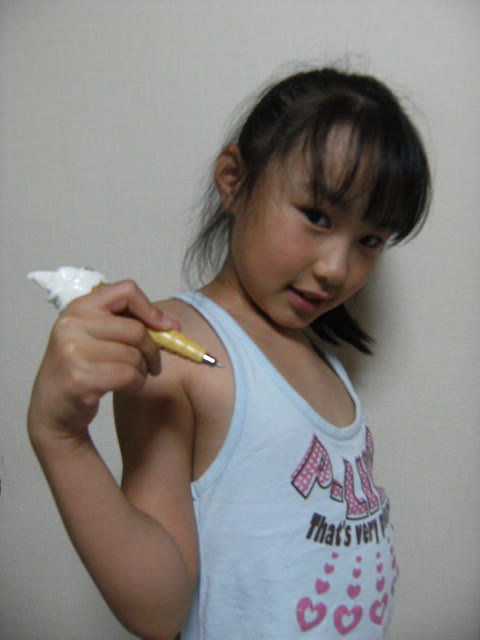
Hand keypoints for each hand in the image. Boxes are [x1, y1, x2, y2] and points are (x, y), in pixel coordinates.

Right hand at [28, 280, 177, 439]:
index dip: (150, 308)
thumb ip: (129, 324)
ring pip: (134, 356)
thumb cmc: (81, 368)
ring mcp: (73, 351)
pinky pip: (128, 375)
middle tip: (152, 364)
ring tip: (132, 377)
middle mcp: (72, 325)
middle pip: (136, 330)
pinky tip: (127, 387)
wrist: (52, 406)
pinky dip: (136, 384)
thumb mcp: (96, 336)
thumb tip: (173, 326)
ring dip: (142, 371)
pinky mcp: (80, 378)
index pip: (126, 290)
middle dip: (152, 350)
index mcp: (79, 307)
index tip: (164, 327)